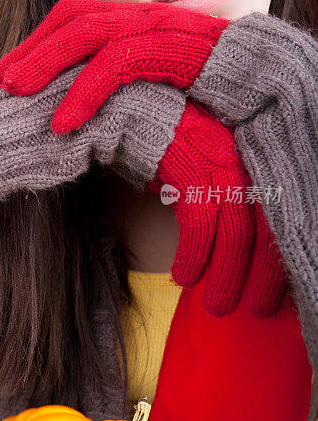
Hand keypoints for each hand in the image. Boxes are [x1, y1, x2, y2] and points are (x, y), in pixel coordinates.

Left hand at [0, 0, 230, 133]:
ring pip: (87, 34)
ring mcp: (160, 27)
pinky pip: (117, 64)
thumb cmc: (214, 94)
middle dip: (31, 50)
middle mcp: (145, 17)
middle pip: (73, 19)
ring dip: (45, 65)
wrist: (267, 89)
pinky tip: (63, 123)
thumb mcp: (157, 90)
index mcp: (137, 23)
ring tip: (14, 94)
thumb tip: (89, 123)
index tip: (12, 73)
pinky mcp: (174, 48)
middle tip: (0, 81)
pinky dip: (84, 93)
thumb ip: (124, 93)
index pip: (77, 19)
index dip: (40, 42)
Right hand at [148, 100, 287, 317]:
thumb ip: (226, 200)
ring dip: (227, 275)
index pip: (282, 217)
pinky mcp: (191, 168)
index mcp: (257, 163)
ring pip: (236, 232)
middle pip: (269, 228)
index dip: (280, 259)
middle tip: (259, 310)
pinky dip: (193, 257)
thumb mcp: (209, 171)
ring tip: (218, 306)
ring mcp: (221, 163)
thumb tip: (235, 247)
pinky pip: (199, 224)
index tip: (276, 292)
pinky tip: (184, 278)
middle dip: (266, 276)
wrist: (137, 110)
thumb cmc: (173, 145)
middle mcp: (247, 161)